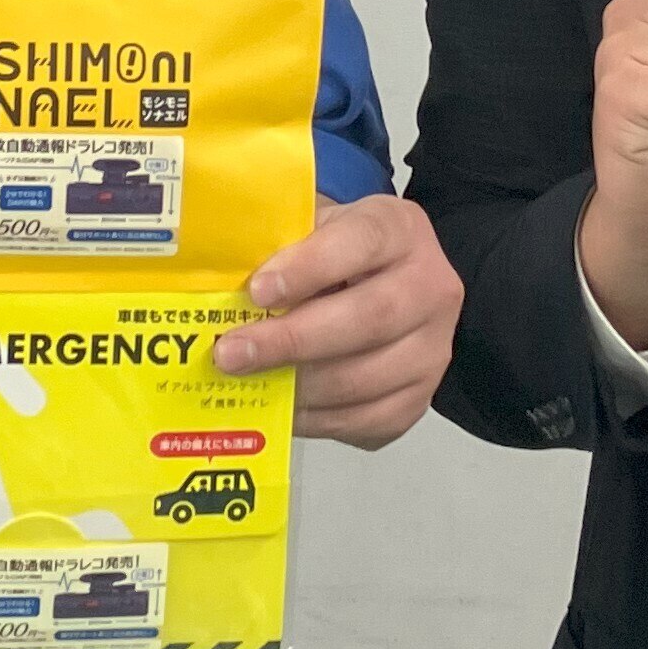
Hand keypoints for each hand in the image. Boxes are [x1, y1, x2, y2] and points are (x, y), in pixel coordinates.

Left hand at [213, 190, 461, 448]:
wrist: (394, 292)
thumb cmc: (339, 258)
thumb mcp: (314, 228)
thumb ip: (278, 242)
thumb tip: (217, 278)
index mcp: (399, 230)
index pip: (361, 242)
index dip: (310, 267)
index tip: (259, 290)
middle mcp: (430, 288)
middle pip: (369, 318)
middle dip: (292, 340)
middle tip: (230, 353)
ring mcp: (431, 349)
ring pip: (366, 378)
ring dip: (297, 386)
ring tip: (245, 383)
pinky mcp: (417, 399)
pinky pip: (367, 420)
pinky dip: (317, 419)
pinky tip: (278, 408)